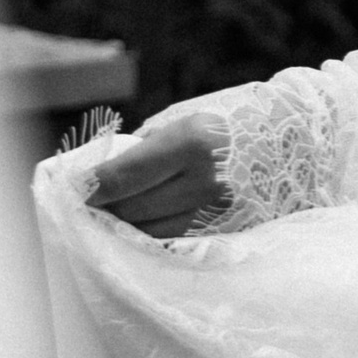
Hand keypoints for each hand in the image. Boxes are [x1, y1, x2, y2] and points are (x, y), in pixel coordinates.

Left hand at [83, 113, 228, 238]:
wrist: (284, 138)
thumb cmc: (225, 120)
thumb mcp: (183, 118)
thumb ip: (145, 146)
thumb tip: (106, 173)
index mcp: (192, 143)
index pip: (125, 176)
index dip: (92, 186)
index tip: (72, 188)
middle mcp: (204, 182)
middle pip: (134, 209)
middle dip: (105, 206)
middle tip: (86, 201)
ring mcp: (216, 212)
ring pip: (151, 231)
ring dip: (125, 224)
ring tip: (109, 212)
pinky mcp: (223, 231)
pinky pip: (172, 239)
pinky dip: (150, 231)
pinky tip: (140, 222)